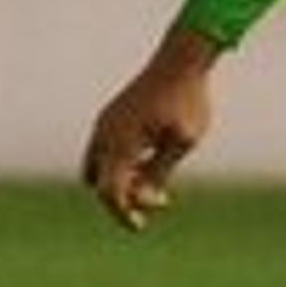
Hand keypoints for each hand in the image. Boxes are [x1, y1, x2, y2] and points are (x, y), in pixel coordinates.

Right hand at [81, 27, 221, 231]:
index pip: (109, 193)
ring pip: (98, 168)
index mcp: (121, 143)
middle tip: (163, 198)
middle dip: (126, 198)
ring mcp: (105, 123)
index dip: (121, 214)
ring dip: (120, 181)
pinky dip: (119, 165)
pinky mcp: (110, 117)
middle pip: (101, 184)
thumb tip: (144, 200)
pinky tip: (148, 159)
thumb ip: (159, 173)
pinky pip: (103, 151)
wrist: (180, 60)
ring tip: (155, 178)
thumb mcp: (181, 143)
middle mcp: (105, 134)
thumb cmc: (186, 101)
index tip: (140, 226)